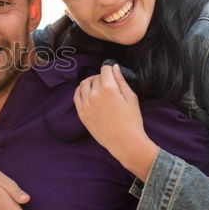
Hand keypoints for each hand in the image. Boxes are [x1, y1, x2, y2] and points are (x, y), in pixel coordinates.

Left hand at [74, 64, 157, 179]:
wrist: (124, 141)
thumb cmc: (132, 120)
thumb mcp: (131, 98)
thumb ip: (121, 80)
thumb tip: (114, 67)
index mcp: (109, 88)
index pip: (105, 69)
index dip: (110, 69)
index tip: (113, 74)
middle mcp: (94, 94)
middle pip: (95, 77)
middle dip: (102, 77)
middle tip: (108, 84)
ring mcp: (86, 104)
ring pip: (84, 84)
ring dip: (90, 82)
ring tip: (98, 88)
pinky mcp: (82, 113)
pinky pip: (76, 96)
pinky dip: (80, 91)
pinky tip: (86, 92)